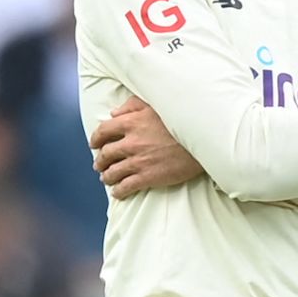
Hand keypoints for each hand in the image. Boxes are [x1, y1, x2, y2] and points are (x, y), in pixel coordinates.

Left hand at [89, 96, 203, 198]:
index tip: (95, 144)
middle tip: (99, 164)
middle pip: (105, 154)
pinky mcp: (148, 177)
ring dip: (106, 176)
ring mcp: (138, 161)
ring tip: (106, 178)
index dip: (96, 139)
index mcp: (131, 122)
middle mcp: (130, 142)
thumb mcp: (156, 104)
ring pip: (112, 172)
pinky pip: (125, 187)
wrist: (203, 140)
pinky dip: (118, 191)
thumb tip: (113, 113)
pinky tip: (117, 192)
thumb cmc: (182, 119)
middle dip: (100, 160)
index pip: (103, 131)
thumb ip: (132, 106)